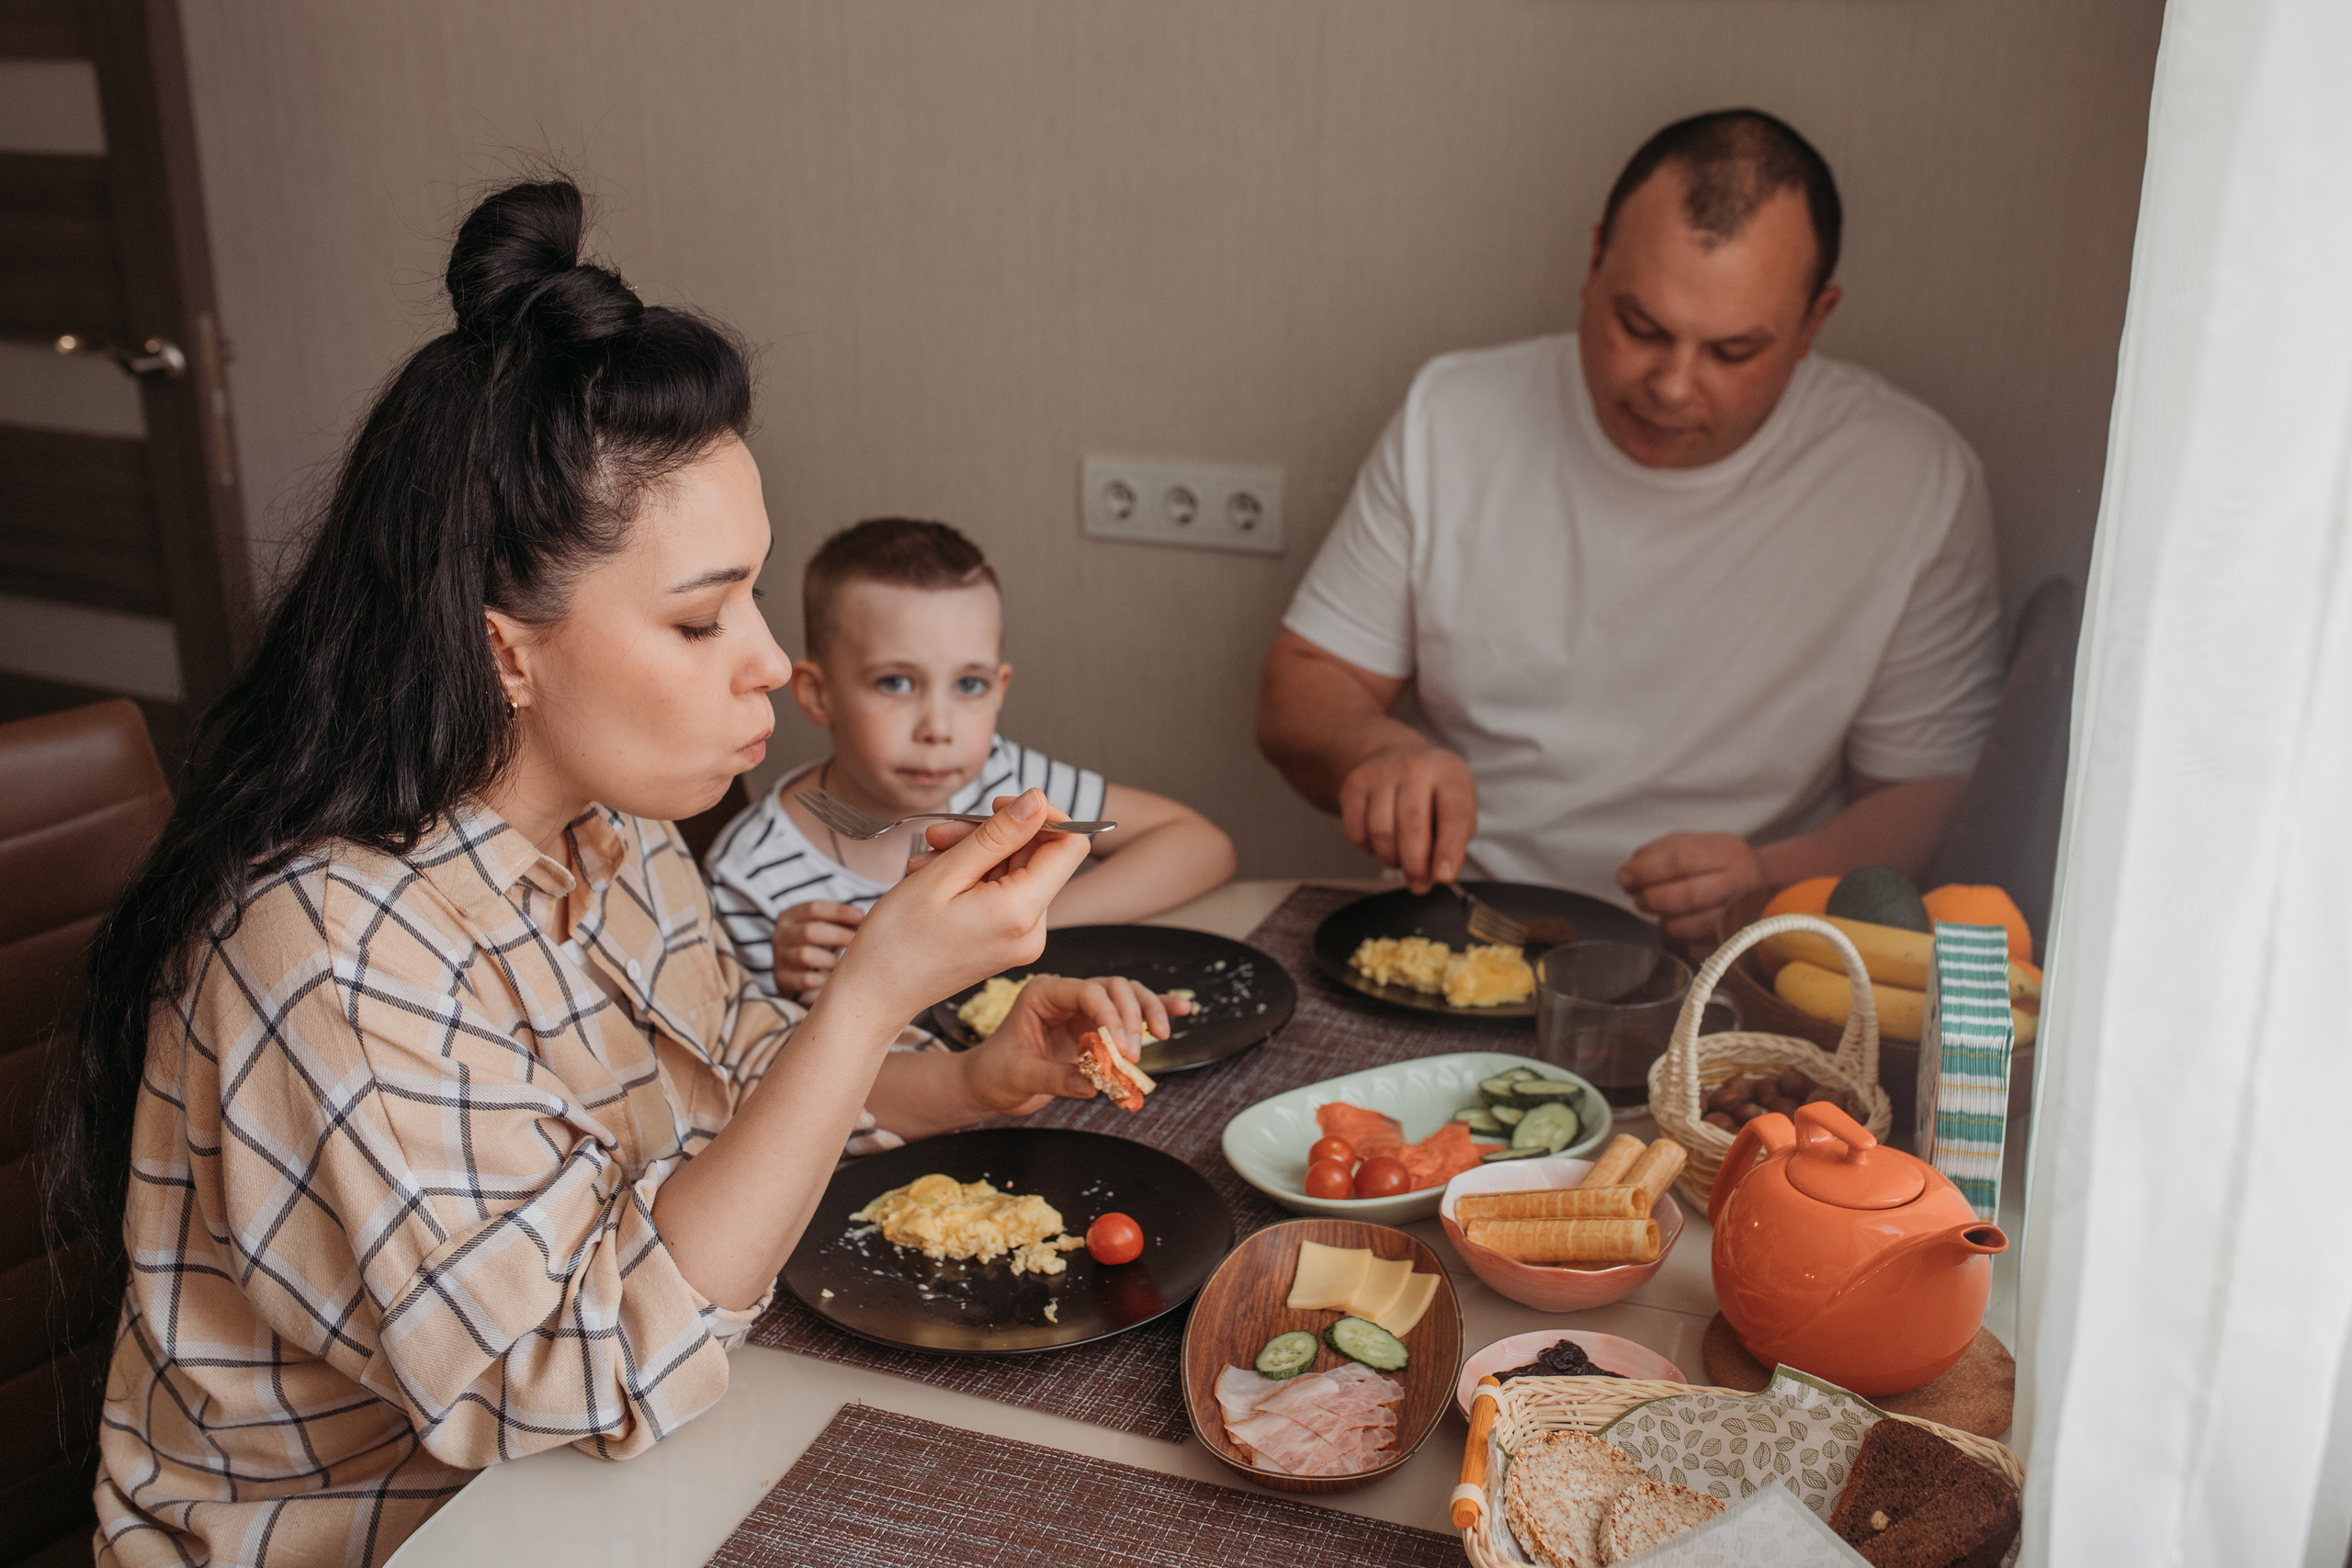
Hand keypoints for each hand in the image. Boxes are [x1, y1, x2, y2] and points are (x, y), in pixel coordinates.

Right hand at [771, 900, 863, 1003]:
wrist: (796, 980)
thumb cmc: (818, 947)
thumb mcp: (826, 929)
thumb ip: (841, 921)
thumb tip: (860, 917)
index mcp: (789, 917)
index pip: (813, 908)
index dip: (839, 911)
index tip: (860, 916)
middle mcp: (780, 936)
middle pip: (810, 931)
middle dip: (839, 935)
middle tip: (857, 941)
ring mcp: (779, 959)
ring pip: (806, 955)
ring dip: (830, 959)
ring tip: (841, 964)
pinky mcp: (782, 981)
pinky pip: (807, 979)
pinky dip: (824, 980)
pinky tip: (831, 980)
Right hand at [831, 788, 1090, 1020]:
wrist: (875, 995)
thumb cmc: (898, 939)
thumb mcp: (944, 875)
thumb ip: (997, 835)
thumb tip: (1038, 800)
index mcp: (1023, 912)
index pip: (1071, 845)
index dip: (1043, 816)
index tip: (998, 806)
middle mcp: (1033, 930)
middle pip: (1037, 856)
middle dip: (991, 835)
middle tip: (937, 834)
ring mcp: (1020, 940)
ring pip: (1014, 872)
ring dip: (972, 855)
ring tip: (924, 860)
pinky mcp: (1006, 943)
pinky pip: (1001, 894)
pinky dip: (970, 878)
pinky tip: (930, 877)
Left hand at [959, 975, 1189, 1115]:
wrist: (987, 1084)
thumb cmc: (995, 1074)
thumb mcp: (1019, 1076)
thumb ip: (1055, 1078)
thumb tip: (1093, 1083)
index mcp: (1043, 994)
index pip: (1088, 992)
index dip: (1112, 1016)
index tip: (1123, 1049)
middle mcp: (1066, 995)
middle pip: (1114, 989)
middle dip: (1132, 1018)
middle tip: (1134, 1055)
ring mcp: (1082, 1009)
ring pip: (1127, 996)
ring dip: (1148, 1012)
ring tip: (1164, 1033)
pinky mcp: (1094, 1026)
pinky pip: (1129, 1014)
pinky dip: (1154, 1012)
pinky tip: (1180, 1010)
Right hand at [1336, 744, 1476, 893]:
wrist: (1396, 758)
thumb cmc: (1434, 791)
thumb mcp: (1459, 807)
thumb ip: (1453, 842)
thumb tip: (1433, 876)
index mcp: (1449, 773)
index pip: (1453, 815)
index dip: (1449, 850)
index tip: (1443, 877)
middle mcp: (1415, 768)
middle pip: (1411, 825)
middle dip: (1416, 865)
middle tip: (1420, 884)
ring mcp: (1381, 774)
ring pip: (1381, 831)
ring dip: (1391, 858)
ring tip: (1401, 859)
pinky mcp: (1354, 786)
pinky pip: (1357, 831)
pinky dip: (1368, 849)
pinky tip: (1381, 843)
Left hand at [1616, 832, 1769, 949]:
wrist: (1768, 883)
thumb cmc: (1721, 864)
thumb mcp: (1696, 844)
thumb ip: (1659, 853)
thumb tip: (1628, 874)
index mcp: (1727, 853)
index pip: (1679, 860)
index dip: (1644, 871)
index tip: (1625, 878)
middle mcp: (1740, 884)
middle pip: (1686, 896)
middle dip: (1652, 899)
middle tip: (1639, 899)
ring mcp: (1742, 915)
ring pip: (1691, 927)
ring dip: (1665, 923)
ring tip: (1660, 914)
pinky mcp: (1738, 942)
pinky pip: (1699, 949)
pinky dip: (1682, 941)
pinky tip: (1683, 928)